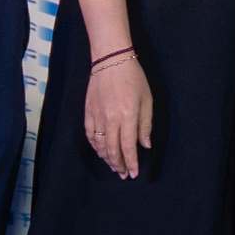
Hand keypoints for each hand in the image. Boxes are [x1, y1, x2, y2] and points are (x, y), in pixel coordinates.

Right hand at [84, 53, 151, 176]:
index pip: (128, 146)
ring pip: (100, 145)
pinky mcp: (88, 112)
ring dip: (107, 158)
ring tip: (114, 166)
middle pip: (113, 149)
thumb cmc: (133, 78)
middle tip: (124, 174)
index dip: (131, 162)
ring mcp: (97, 116)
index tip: (134, 173)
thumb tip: (145, 145)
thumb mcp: (147, 100)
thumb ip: (146, 124)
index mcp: (128, 116)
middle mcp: (111, 119)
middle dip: (119, 165)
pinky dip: (95, 146)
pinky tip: (101, 152)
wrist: (110, 60)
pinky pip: (90, 135)